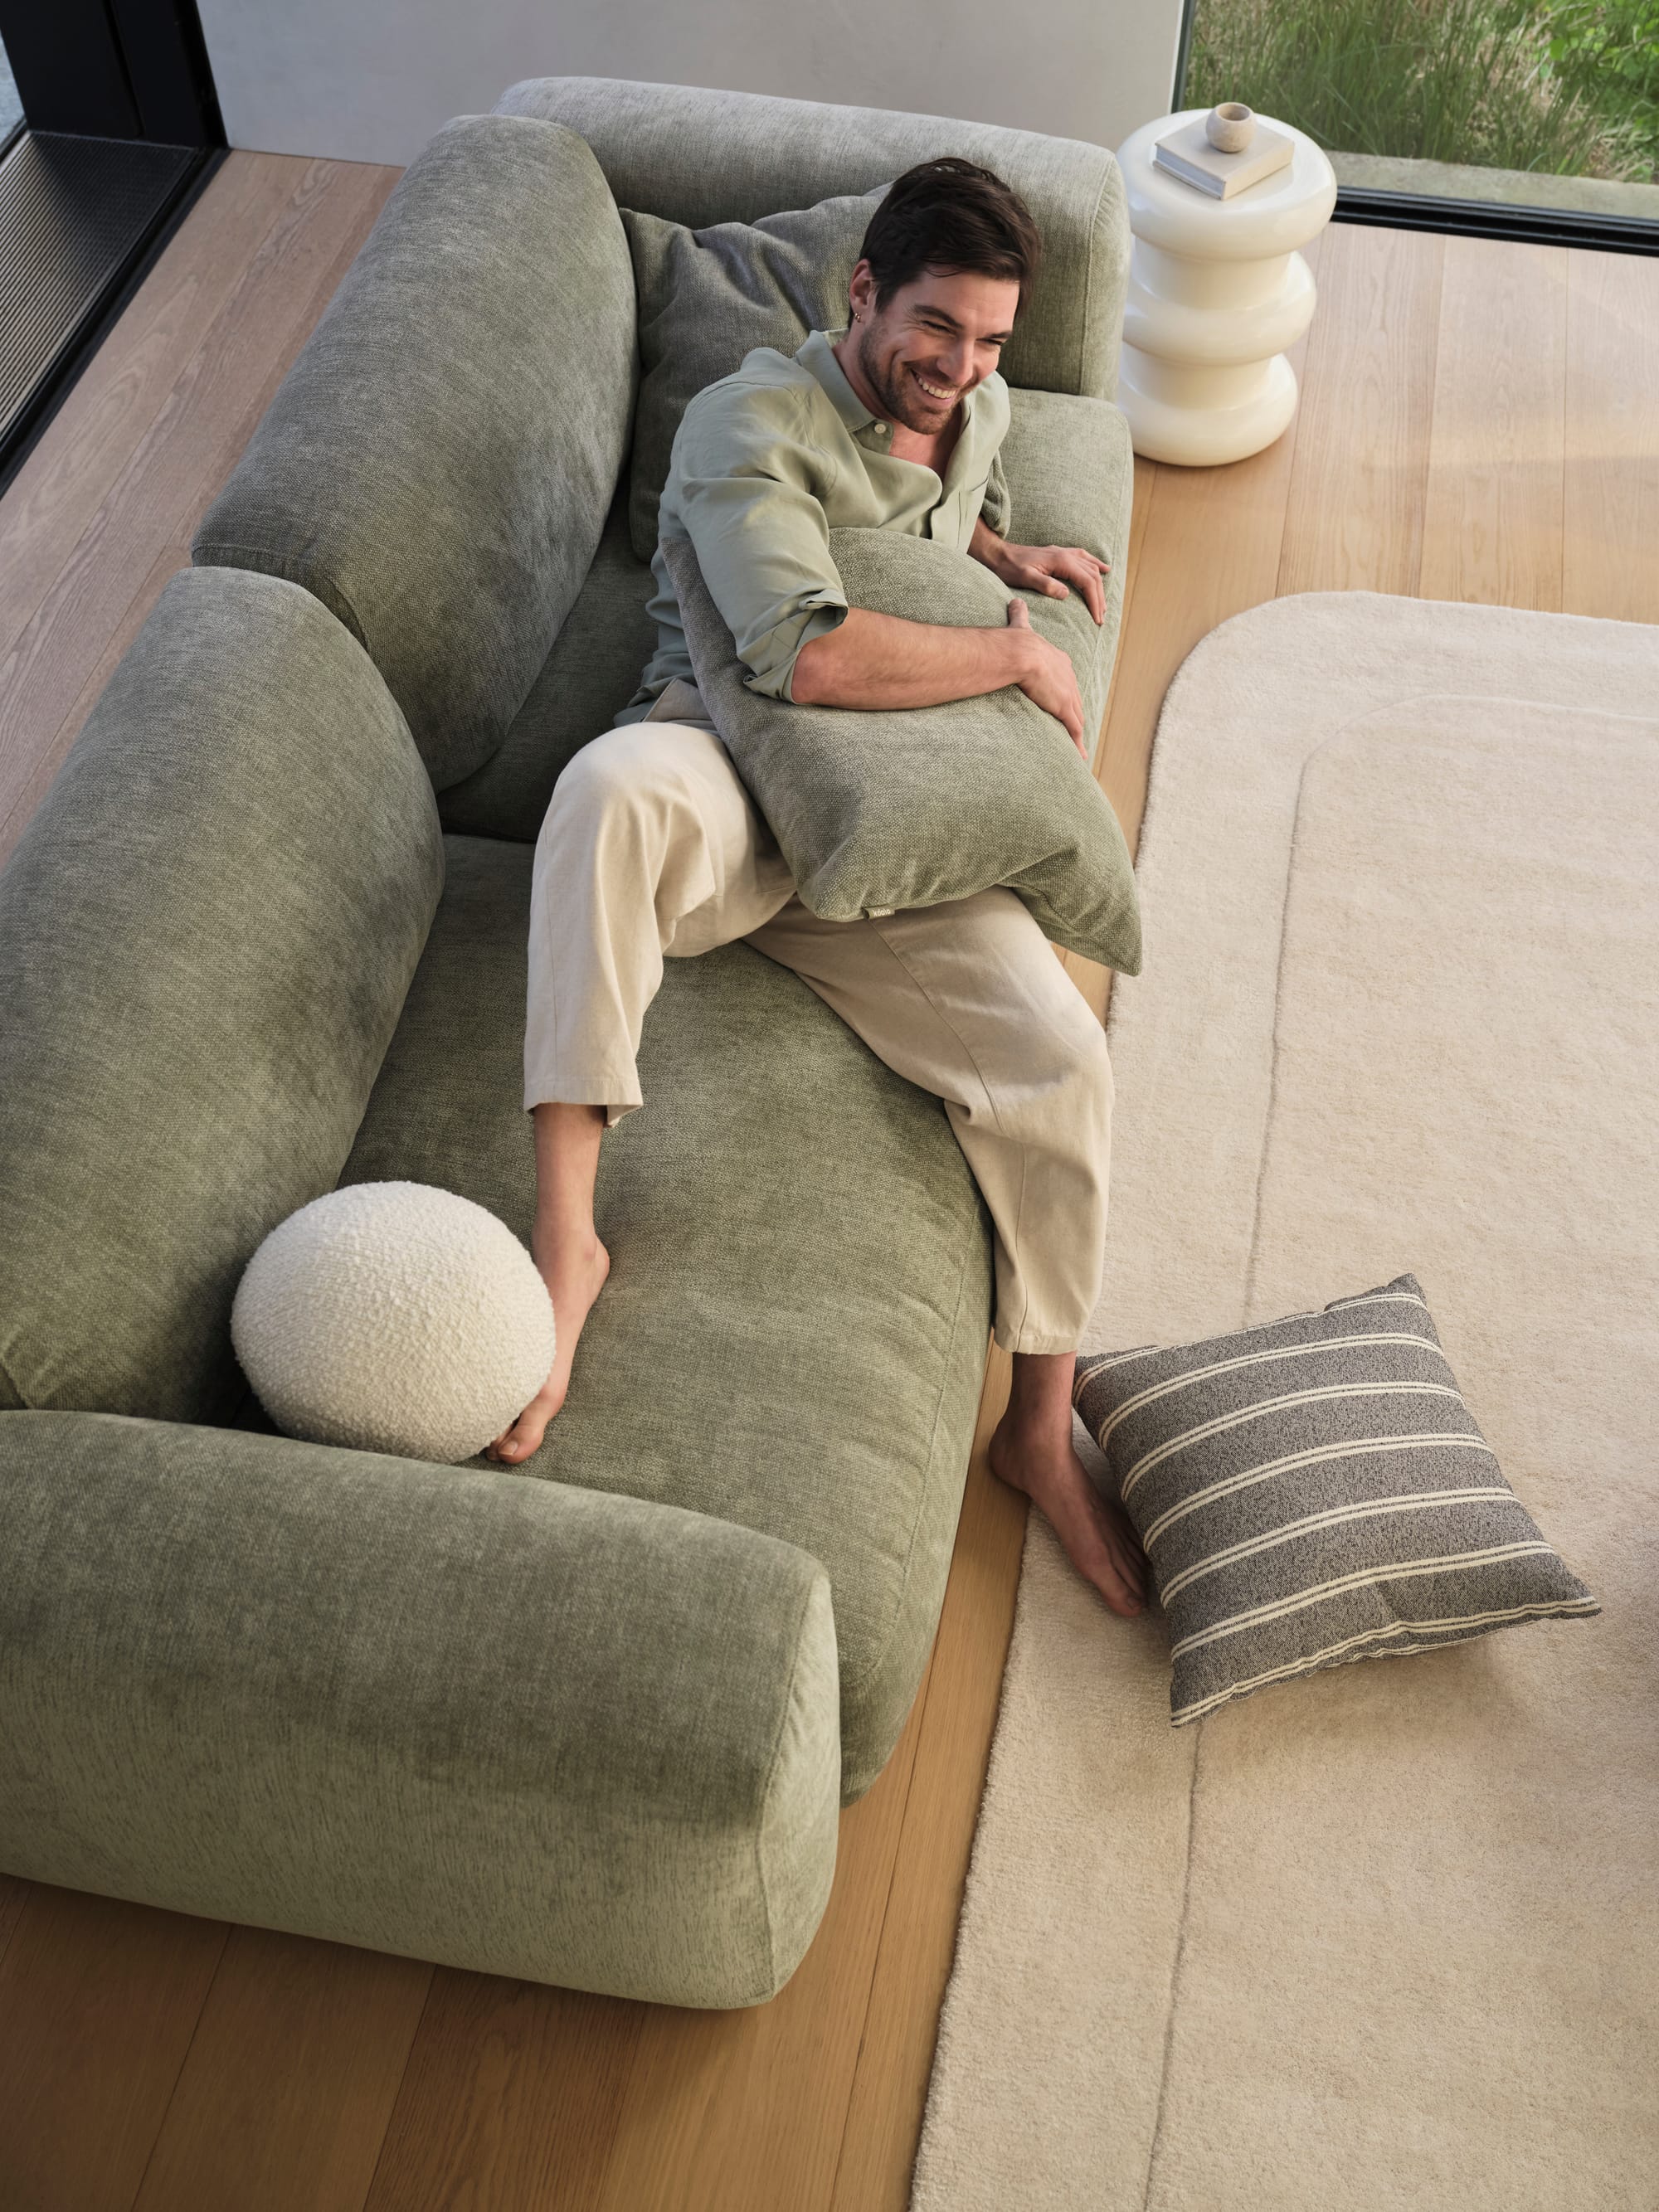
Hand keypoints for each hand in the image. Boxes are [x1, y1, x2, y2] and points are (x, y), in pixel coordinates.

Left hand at [991, 541, 1110, 624]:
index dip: (1095, 601)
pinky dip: (1096, 565)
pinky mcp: (1059, 554)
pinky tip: (1104, 569)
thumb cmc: (1010, 568)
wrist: (999, 554)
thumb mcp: (1026, 578)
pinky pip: (1084, 558)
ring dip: (1099, 585)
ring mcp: (1064, 553)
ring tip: (1103, 604)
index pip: (1087, 581)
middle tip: (1101, 617)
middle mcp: (1066, 555)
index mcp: (1061, 561)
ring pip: (1091, 567)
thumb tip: (1066, 594)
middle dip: (1099, 597)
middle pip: (1092, 576)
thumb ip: (1046, 585)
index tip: (1097, 618)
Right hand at [1006, 600, 1086, 757]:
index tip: (1063, 696)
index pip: (1065, 678)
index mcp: (1059, 660)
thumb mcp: (1021, 625)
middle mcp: (1068, 676)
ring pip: (1077, 716)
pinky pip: (1073, 729)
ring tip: (1079, 744)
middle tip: (1075, 723)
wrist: (1019, 652)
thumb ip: (1019, 614)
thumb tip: (1015, 600)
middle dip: (1075, 710)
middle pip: (1075, 698)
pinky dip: (1077, 742)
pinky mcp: (1064, 708)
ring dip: (1078, 730)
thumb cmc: (1016, 640)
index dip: (1064, 688)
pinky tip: (1081, 755)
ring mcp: (1068, 693)